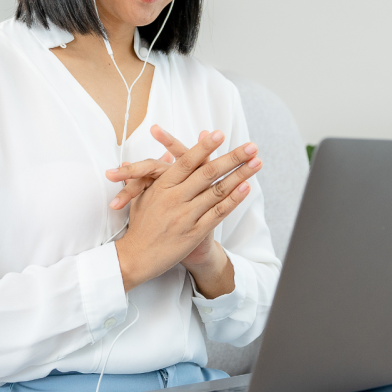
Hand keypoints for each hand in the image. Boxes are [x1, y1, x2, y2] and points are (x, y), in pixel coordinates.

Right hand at [106, 128, 261, 294]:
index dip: (204, 146)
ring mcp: (185, 216)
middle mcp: (174, 198)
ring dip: (240, 176)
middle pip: (207, 173)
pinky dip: (233, 200)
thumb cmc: (140, 224)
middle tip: (251, 146)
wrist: (135, 257)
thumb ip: (157, 171)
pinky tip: (245, 188)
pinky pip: (217, 214)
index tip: (220, 134)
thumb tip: (169, 152)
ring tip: (256, 163)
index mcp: (162, 186)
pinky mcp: (193, 233)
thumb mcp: (143, 194)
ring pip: (217, 191)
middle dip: (232, 157)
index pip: (186, 161)